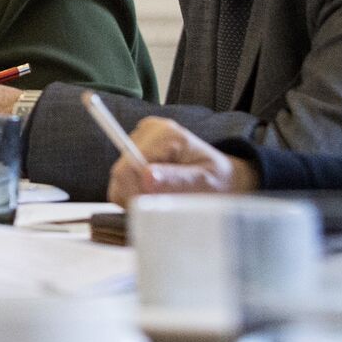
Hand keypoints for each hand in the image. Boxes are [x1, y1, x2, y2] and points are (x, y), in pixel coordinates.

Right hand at [106, 117, 258, 207]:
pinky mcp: (135, 148)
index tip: (154, 211)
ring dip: (135, 196)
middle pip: (120, 173)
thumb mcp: (206, 184)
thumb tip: (146, 177)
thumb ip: (178, 181)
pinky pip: (122, 179)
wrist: (223, 177)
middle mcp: (148, 130)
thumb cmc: (219, 181)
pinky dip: (134, 193)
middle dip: (136, 197)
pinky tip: (154, 195)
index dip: (135, 195)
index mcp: (166, 134)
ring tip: (162, 201)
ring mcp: (139, 138)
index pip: (128, 168)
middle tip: (162, 209)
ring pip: (119, 179)